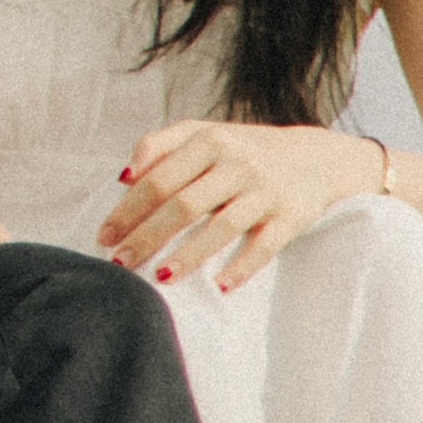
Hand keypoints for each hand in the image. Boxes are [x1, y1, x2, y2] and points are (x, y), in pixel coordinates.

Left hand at [99, 119, 380, 291]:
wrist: (317, 157)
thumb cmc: (243, 150)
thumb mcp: (203, 135)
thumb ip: (159, 146)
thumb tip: (122, 177)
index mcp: (208, 140)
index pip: (158, 178)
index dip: (128, 209)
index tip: (104, 236)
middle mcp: (236, 162)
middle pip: (183, 205)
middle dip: (147, 237)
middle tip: (120, 263)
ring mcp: (265, 190)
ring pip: (221, 228)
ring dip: (188, 256)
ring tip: (160, 277)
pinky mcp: (291, 216)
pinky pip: (263, 247)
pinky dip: (241, 268)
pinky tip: (218, 286)